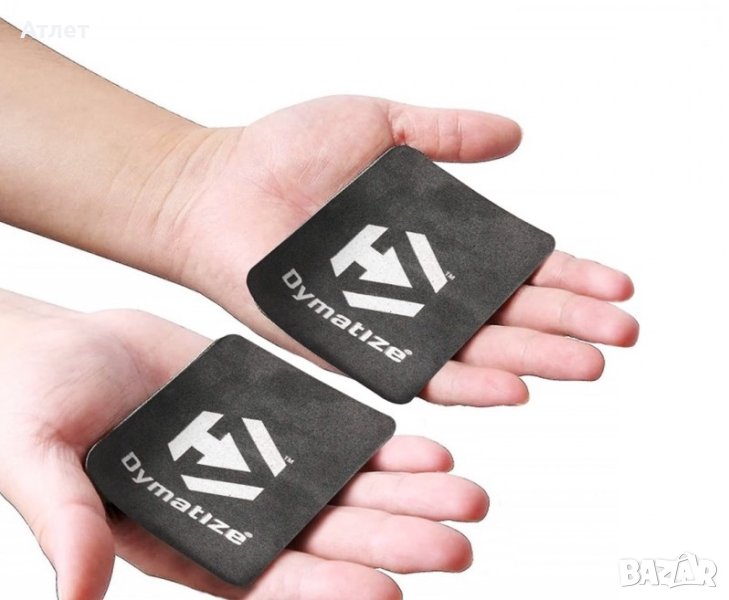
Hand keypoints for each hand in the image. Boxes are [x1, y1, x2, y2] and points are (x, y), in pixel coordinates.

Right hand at [0, 291, 485, 599]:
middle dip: (391, 542)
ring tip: (470, 497)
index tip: (386, 593)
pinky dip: (383, 446)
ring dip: (406, 495)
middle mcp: (231, 508)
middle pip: (325, 537)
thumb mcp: (38, 462)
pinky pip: (335, 435)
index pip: (261, 579)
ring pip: (344, 489)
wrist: (60, 349)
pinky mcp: (272, 415)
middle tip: (459, 545)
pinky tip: (431, 448)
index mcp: (179, 538)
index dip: (322, 590)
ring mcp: (257, 461)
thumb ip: (64, 522)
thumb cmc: (32, 406)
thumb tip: (77, 598)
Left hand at [159, 96, 638, 405]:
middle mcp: (414, 288)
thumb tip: (516, 135)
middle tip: (620, 337)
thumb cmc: (284, 151)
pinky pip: (412, 370)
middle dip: (565, 325)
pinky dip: (461, 381)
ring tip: (587, 364)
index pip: (512, 265)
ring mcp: (383, 321)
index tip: (617, 286)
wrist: (213, 187)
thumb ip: (445, 134)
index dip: (565, 277)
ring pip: (471, 350)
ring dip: (532, 358)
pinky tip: (511, 386)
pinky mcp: (347, 347)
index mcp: (429, 240)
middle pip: (504, 314)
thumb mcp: (378, 124)